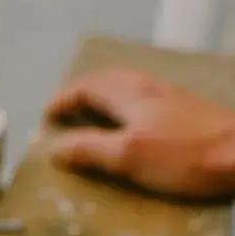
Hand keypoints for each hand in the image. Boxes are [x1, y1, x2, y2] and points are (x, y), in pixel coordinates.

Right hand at [46, 67, 234, 197]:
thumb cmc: (183, 155)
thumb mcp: (128, 156)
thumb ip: (91, 149)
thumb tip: (58, 147)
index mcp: (131, 95)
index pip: (89, 87)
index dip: (65, 99)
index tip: (48, 116)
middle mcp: (149, 88)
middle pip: (109, 79)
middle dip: (83, 90)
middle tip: (66, 107)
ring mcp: (170, 97)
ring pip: (128, 85)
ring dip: (105, 94)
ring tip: (93, 109)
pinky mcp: (186, 110)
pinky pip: (144, 96)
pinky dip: (125, 102)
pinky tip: (131, 118)